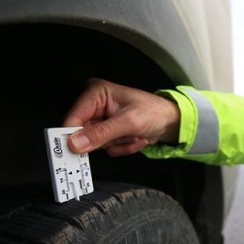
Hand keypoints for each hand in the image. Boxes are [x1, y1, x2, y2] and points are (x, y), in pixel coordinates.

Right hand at [63, 78, 179, 155]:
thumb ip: (101, 133)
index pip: (73, 117)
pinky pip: (106, 148)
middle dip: (108, 140)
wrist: (171, 121)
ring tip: (133, 135)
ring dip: (117, 144)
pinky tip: (134, 138)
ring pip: (96, 143)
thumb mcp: (128, 122)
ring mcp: (101, 119)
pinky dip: (121, 147)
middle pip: (84, 133)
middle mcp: (95, 105)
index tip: (74, 151)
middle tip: (124, 136)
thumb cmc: (154, 112)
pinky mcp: (106, 132)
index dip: (73, 135)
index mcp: (96, 93)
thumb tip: (75, 143)